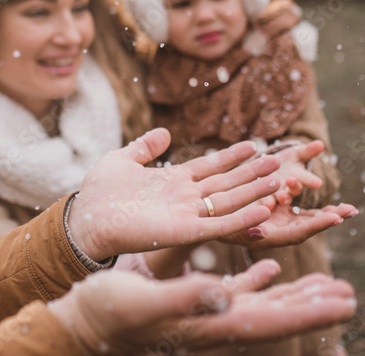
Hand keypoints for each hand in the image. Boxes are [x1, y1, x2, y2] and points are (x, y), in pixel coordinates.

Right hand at [47, 259, 355, 354]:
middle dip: (313, 305)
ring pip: (261, 303)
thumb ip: (185, 298)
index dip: (309, 311)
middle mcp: (214, 322)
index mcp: (210, 324)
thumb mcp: (144, 300)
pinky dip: (258, 279)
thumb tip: (225, 295)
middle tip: (348, 293)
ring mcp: (205, 314)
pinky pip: (235, 290)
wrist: (83, 321)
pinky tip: (272, 267)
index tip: (345, 302)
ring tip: (325, 285)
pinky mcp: (192, 303)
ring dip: (294, 293)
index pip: (271, 319)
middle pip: (275, 315)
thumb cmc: (108, 313)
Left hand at [67, 128, 280, 261]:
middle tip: (278, 163)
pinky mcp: (184, 233)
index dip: (230, 157)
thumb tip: (164, 132)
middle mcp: (184, 198)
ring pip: (228, 202)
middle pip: (225, 183)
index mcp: (172, 181)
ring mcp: (186, 215)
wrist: (85, 220)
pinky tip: (263, 210)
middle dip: (252, 174)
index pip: (209, 166)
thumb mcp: (122, 160)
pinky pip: (219, 226)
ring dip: (254, 193)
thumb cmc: (98, 193)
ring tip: (280, 182)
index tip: (253, 146)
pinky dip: (242, 218)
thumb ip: (144, 147)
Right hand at [221, 202, 358, 249]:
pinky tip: (330, 202)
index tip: (336, 217)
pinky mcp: (274, 211)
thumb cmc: (208, 222)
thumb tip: (262, 233)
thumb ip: (242, 229)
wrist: (201, 216)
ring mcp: (276, 222)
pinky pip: (297, 210)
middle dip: (329, 219)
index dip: (316, 226)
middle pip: (306, 228)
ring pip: (305, 219)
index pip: (295, 234)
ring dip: (327, 213)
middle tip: (351, 211)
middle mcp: (273, 232)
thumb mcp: (222, 223)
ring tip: (350, 208)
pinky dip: (313, 205)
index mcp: (264, 238)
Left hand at [265, 140, 326, 206]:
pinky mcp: (263, 197)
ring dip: (280, 198)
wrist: (269, 168)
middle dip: (293, 186)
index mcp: (299, 178)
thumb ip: (307, 151)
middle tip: (291, 180)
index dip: (311, 181)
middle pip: (294, 190)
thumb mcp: (296, 154)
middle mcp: (289, 189)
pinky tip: (265, 205)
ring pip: (281, 199)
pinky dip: (266, 203)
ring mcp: (277, 194)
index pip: (307, 179)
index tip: (318, 183)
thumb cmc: (287, 161)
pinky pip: (266, 201)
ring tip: (280, 197)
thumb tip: (320, 143)